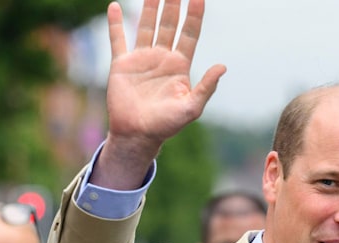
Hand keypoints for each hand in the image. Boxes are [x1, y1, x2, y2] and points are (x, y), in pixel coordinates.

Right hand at [92, 0, 225, 188]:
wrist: (138, 134)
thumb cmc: (167, 125)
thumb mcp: (192, 108)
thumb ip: (206, 87)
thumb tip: (223, 66)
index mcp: (180, 66)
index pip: (190, 34)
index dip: (194, 15)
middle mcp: (162, 58)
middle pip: (169, 25)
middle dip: (173, 4)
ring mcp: (142, 59)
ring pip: (146, 26)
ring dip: (149, 8)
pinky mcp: (122, 65)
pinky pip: (118, 40)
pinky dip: (115, 24)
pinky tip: (116, 7)